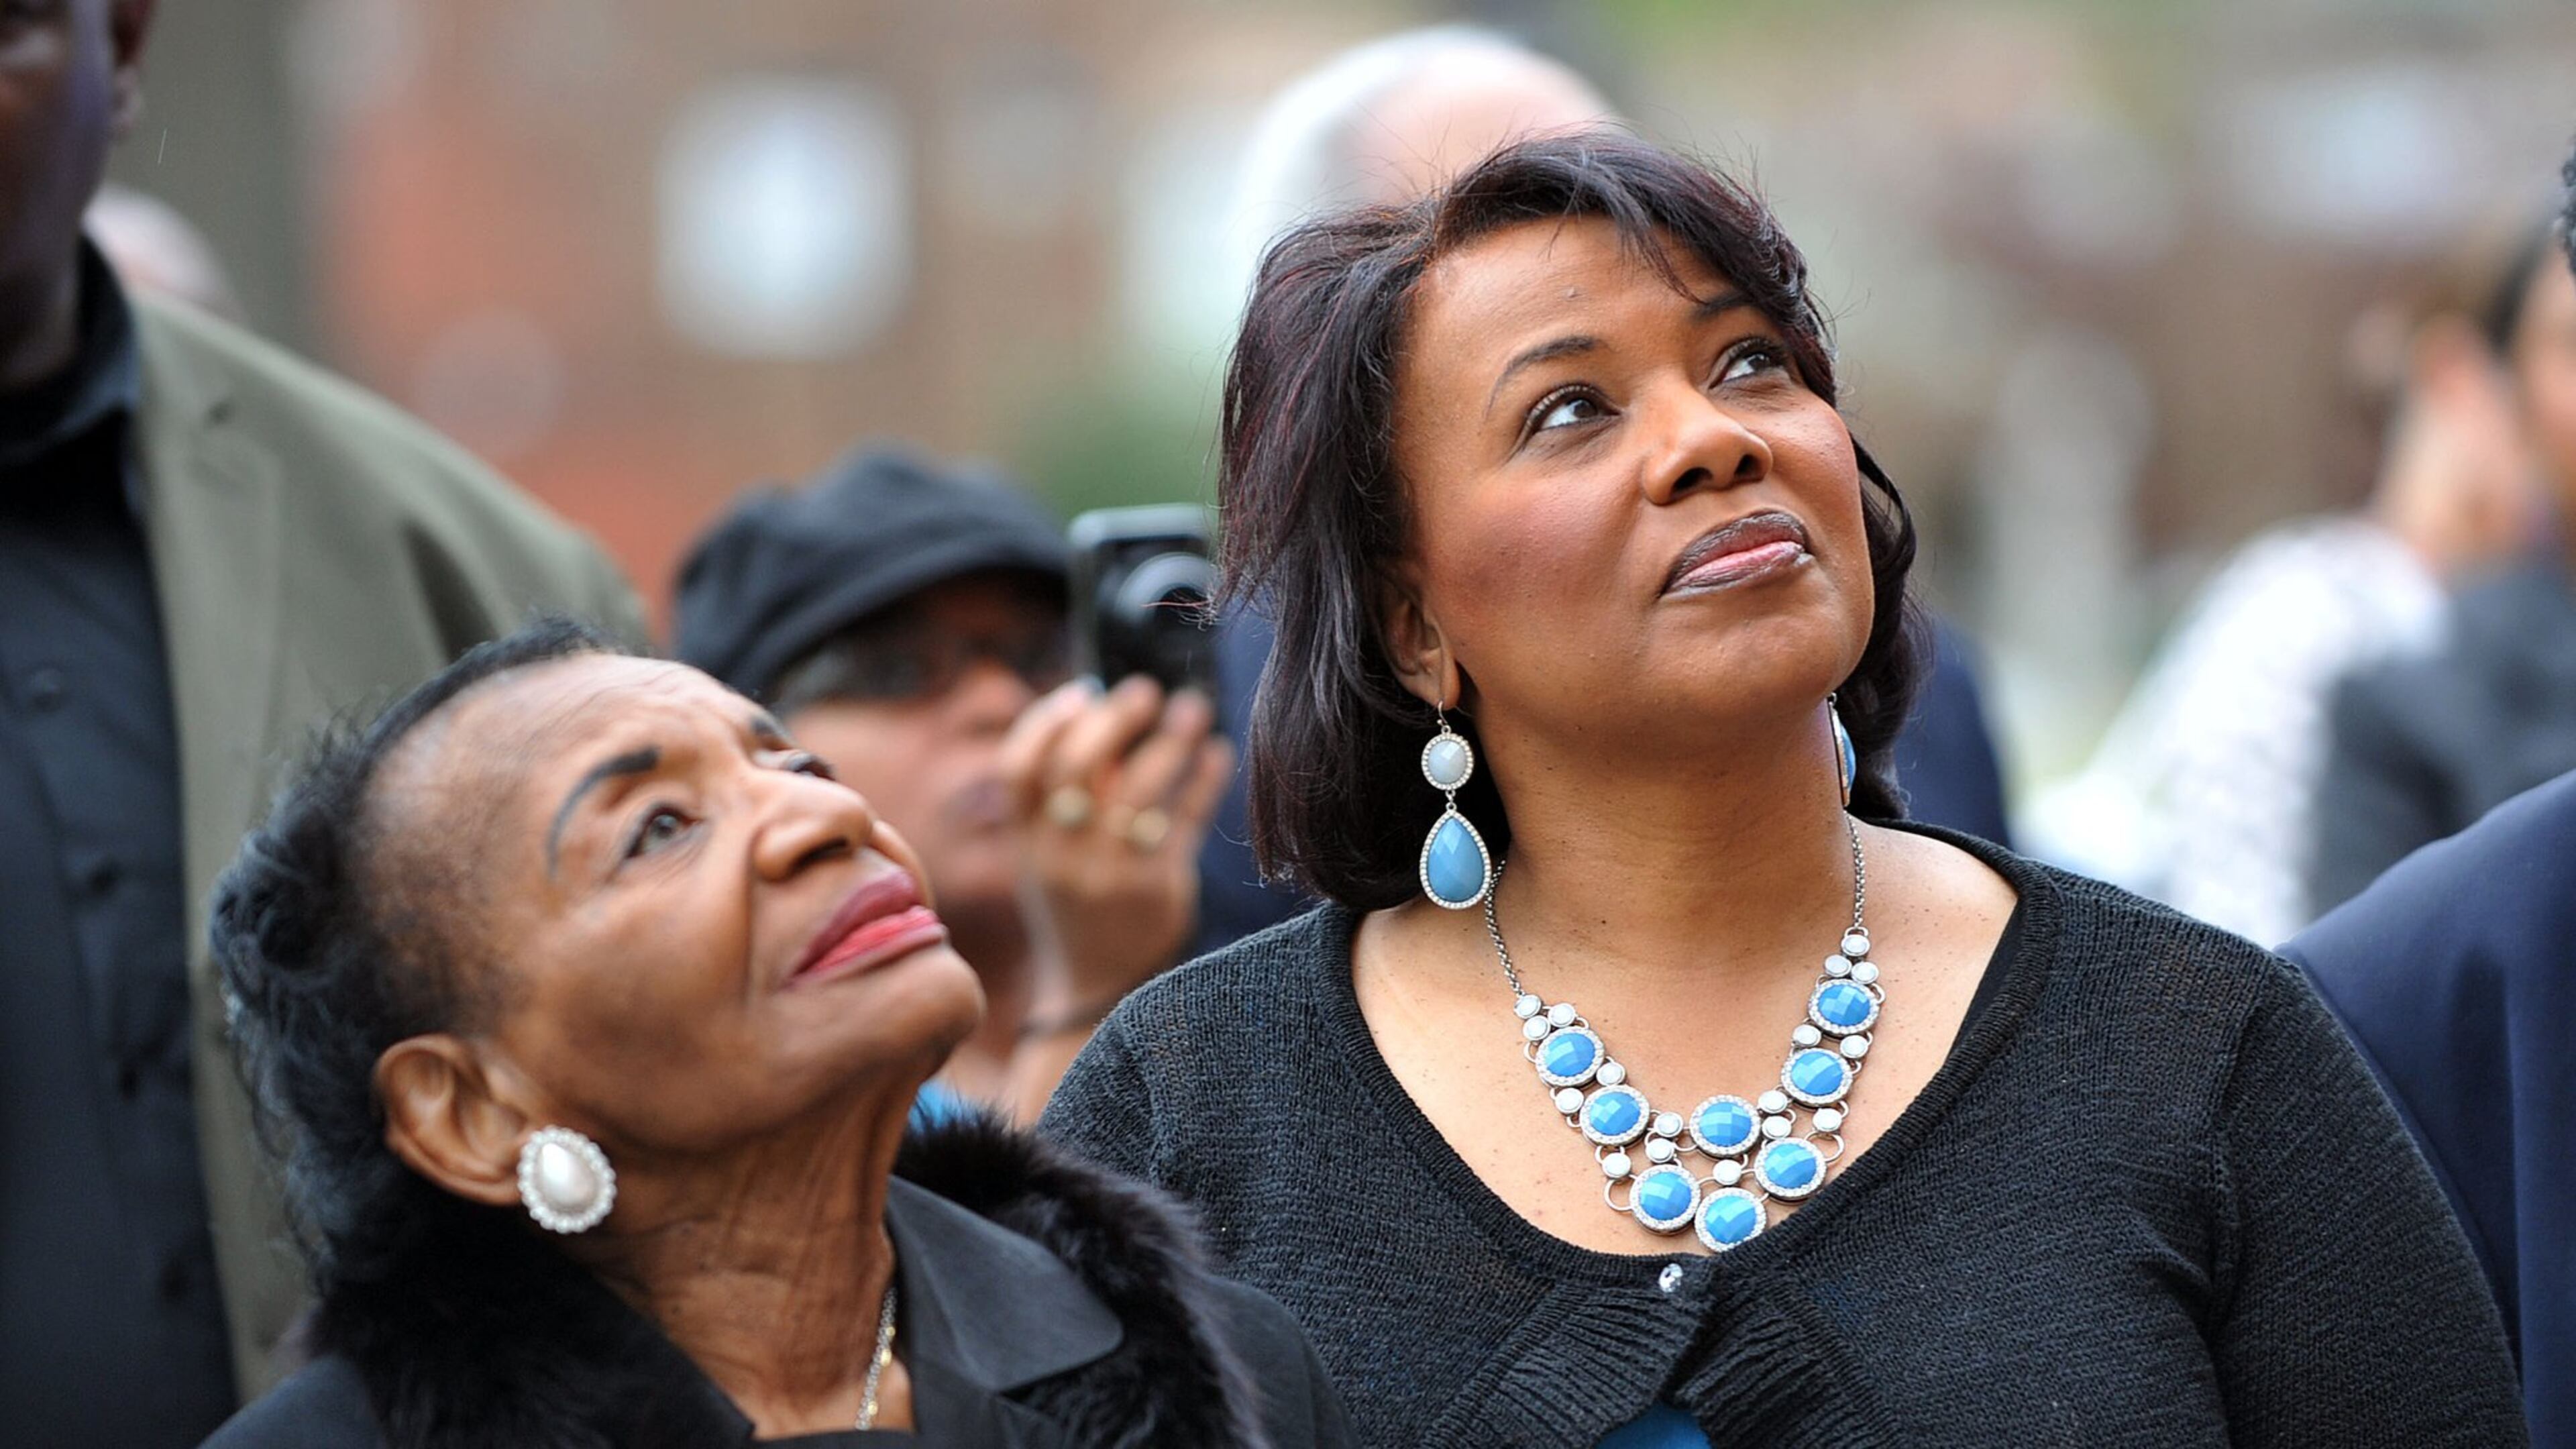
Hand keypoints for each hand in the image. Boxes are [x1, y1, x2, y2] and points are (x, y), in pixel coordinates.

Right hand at [997, 676, 1233, 1027]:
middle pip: (1078, 768)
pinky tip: (1218, 752)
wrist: (1094, 986)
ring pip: (1139, 790)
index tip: (1083, 691)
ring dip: (1170, 739)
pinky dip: (1204, 779)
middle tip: (1145, 691)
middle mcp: (1060, 859)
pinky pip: (1184, 820)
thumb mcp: (1051, 855)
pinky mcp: (1157, 890)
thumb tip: (1104, 708)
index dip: (1045, 722)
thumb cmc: (1075, 902)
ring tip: (1191, 709)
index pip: (1019, 770)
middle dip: (1115, 718)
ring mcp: (1109, 876)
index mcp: (1026, 845)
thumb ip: (1070, 794)